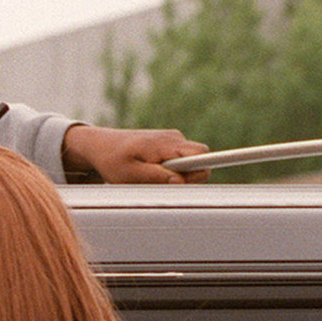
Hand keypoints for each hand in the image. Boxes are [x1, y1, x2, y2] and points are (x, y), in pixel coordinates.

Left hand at [63, 124, 206, 184]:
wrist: (100, 145)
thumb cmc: (112, 160)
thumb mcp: (130, 174)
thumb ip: (156, 177)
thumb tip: (180, 180)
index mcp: (164, 144)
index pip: (199, 155)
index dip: (208, 165)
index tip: (221, 165)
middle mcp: (172, 138)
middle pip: (200, 157)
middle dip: (191, 174)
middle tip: (165, 182)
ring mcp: (172, 138)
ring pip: (191, 159)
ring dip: (178, 172)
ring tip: (151, 174)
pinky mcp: (169, 142)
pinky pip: (182, 158)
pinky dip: (172, 167)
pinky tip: (152, 168)